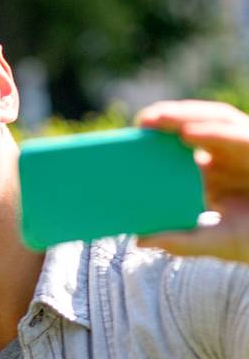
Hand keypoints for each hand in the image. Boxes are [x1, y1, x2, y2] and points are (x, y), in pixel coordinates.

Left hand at [136, 99, 248, 262]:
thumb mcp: (216, 242)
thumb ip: (180, 241)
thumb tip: (139, 240)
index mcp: (208, 172)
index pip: (176, 149)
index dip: (152, 141)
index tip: (122, 142)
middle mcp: (225, 155)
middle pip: (192, 128)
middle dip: (166, 120)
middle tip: (138, 122)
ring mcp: (244, 148)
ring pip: (214, 121)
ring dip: (185, 116)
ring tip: (155, 119)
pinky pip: (238, 133)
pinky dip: (213, 131)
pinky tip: (189, 132)